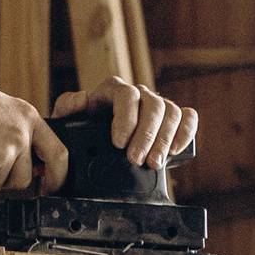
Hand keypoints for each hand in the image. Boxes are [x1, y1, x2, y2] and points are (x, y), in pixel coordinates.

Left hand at [52, 79, 200, 167]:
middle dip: (147, 135)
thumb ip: (67, 107)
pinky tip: (175, 150)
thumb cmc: (79, 133)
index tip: (119, 144)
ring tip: (154, 164)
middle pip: (153, 104)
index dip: (126, 118)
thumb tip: (83, 98)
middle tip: (137, 161)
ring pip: (172, 112)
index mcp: (113, 90)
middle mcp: (138, 94)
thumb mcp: (66, 121)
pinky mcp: (173, 119)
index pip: (126, 95)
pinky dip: (186, 132)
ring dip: (165, 139)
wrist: (93, 149)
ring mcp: (157, 105)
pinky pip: (188, 118)